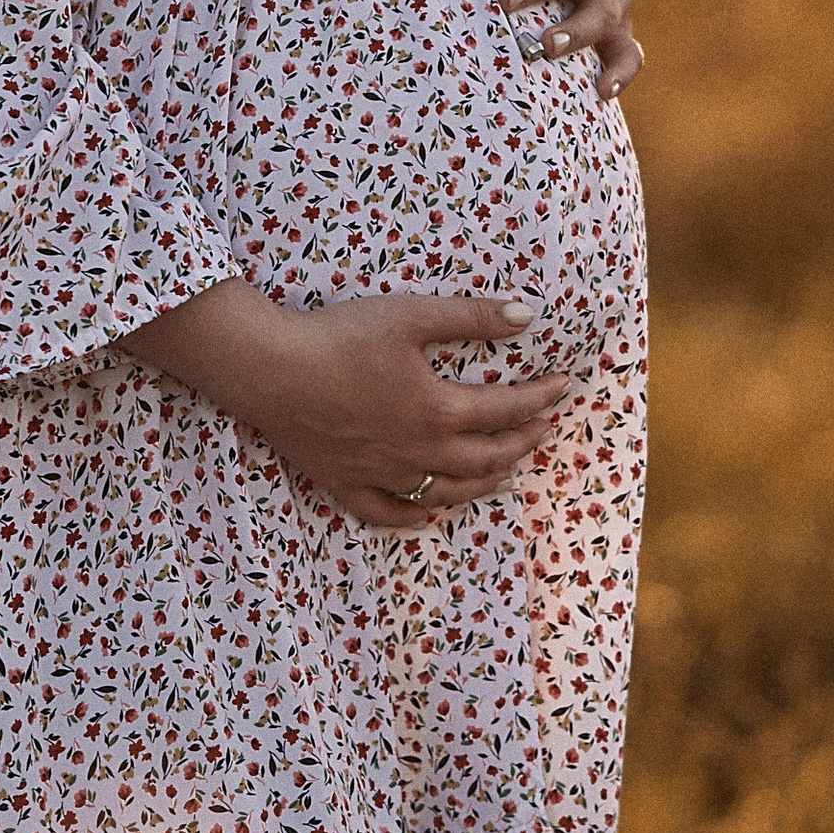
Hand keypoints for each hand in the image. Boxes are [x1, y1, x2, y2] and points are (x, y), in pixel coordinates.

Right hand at [124, 278, 574, 531]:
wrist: (269, 370)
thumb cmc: (340, 336)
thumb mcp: (412, 315)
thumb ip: (473, 317)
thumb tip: (529, 316)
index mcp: (438, 411)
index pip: (505, 410)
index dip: (540, 399)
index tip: (564, 387)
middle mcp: (418, 452)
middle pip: (484, 459)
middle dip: (521, 444)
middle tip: (544, 431)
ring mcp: (382, 474)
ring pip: (445, 493)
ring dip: (483, 486)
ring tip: (506, 476)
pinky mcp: (345, 483)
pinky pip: (387, 513)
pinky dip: (414, 517)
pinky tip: (429, 515)